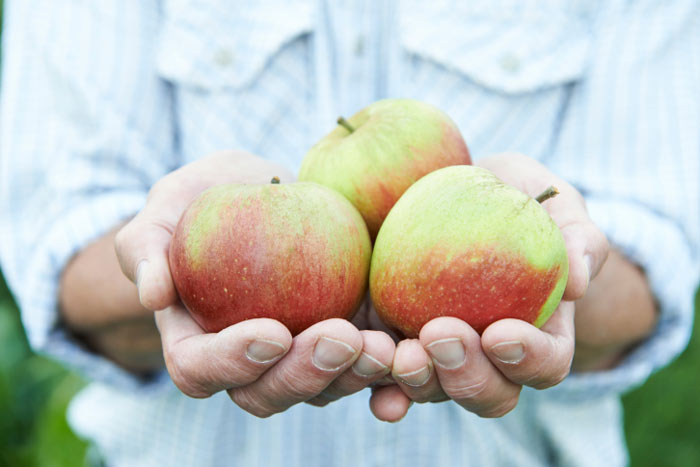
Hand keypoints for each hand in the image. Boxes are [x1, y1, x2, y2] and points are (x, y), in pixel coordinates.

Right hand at [115, 151, 394, 416]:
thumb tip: (152, 294)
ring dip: (355, 376)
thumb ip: (146, 247)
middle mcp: (250, 362)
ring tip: (384, 346)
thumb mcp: (166, 208)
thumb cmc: (204, 200)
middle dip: (305, 374)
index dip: (233, 362)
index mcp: (198, 342)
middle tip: (339, 337)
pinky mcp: (345, 336)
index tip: (270, 331)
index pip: (201, 369)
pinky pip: (366, 368)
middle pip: (268, 393)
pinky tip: (412, 358)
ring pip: (324, 388)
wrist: (263, 191)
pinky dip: (391, 375)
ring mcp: (300, 354)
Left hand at [382, 153, 608, 418]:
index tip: (501, 332)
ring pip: (431, 389)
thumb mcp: (550, 199)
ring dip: (415, 379)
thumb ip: (576, 235)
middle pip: (487, 392)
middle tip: (441, 334)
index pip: (545, 363)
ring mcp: (437, 354)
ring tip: (396, 351)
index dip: (528, 359)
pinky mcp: (393, 337)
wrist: (457, 191)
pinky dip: (370, 377)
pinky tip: (359, 364)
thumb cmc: (514, 196)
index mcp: (536, 334)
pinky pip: (381, 371)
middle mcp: (486, 357)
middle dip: (466, 375)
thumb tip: (577, 283)